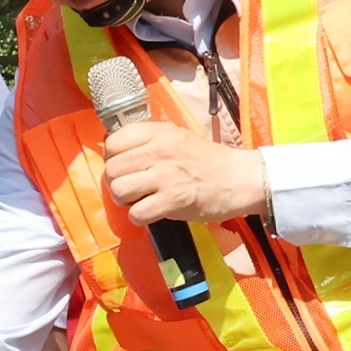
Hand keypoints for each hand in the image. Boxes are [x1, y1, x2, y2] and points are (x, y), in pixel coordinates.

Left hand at [103, 117, 270, 224]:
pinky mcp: (172, 200)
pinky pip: (136, 213)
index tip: (125, 167)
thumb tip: (115, 150)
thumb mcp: (176, 137)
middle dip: (116, 183)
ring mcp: (164, 176)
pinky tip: (150, 213)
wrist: (238, 179)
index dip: (113, 158)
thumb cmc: (207, 160)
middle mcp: (158, 150)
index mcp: (158, 132)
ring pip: (119, 191)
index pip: (113, 142)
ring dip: (125, 201)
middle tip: (132, 188)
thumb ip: (148, 140)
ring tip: (140, 200)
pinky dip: (139, 218)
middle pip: (111, 169)